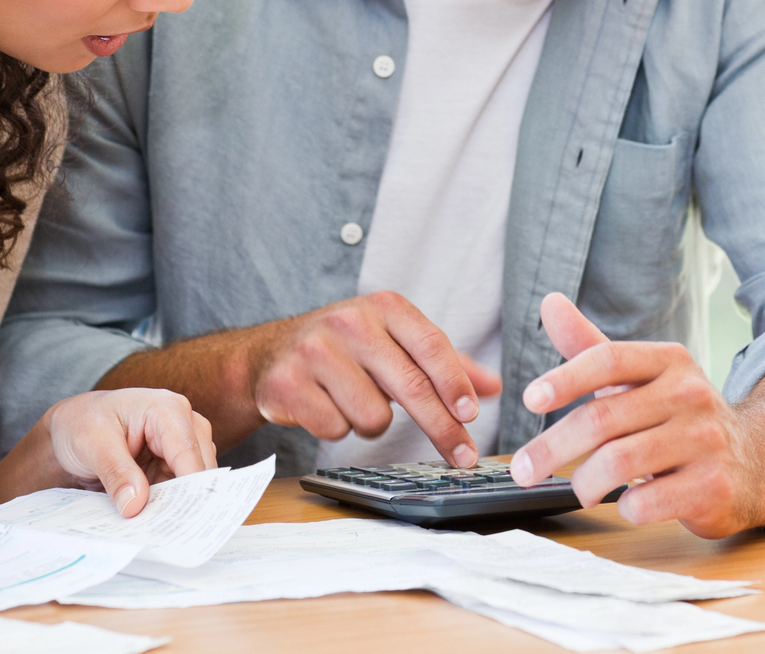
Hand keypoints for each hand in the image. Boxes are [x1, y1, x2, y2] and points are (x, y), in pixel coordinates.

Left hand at [46, 389, 215, 516]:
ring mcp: (181, 448)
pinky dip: (166, 509)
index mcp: (168, 410)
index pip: (187, 453)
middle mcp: (183, 426)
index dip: (188, 489)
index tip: (181, 522)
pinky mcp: (173, 468)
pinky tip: (151, 524)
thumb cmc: (82, 422)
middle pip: (197, 471)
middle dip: (183, 503)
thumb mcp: (92, 443)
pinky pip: (179, 494)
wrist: (71, 427)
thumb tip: (135, 505)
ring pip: (193, 486)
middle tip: (162, 534)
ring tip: (153, 531)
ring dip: (175, 509)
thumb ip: (116, 472)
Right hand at [246, 292, 502, 467]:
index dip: (454, 383)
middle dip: (442, 428)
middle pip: (411, 386)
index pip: (431, 345)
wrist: (271, 354)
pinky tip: (326, 407)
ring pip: (373, 416)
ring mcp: (315, 352)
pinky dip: (338, 428)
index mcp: (384, 306)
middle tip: (463, 457)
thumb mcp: (394, 340)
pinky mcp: (288, 384)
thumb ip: (444, 362)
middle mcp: (350, 323)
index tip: (471, 415)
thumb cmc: (346, 349)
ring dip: (372, 423)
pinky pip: (336, 429)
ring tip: (354, 402)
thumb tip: (493, 387)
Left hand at [509, 292, 760, 537]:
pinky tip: (625, 504)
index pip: (608, 359)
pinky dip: (625, 507)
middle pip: (603, 418)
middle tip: (523, 469)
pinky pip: (649, 501)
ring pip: (619, 462)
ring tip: (580, 488)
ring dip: (585, 482)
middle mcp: (691, 394)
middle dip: (552, 447)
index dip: (565, 378)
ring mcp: (705, 440)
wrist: (754, 462)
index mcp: (669, 361)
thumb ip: (591, 345)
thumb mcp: (639, 378)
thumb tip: (550, 301)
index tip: (530, 400)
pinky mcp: (713, 486)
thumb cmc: (678, 417)